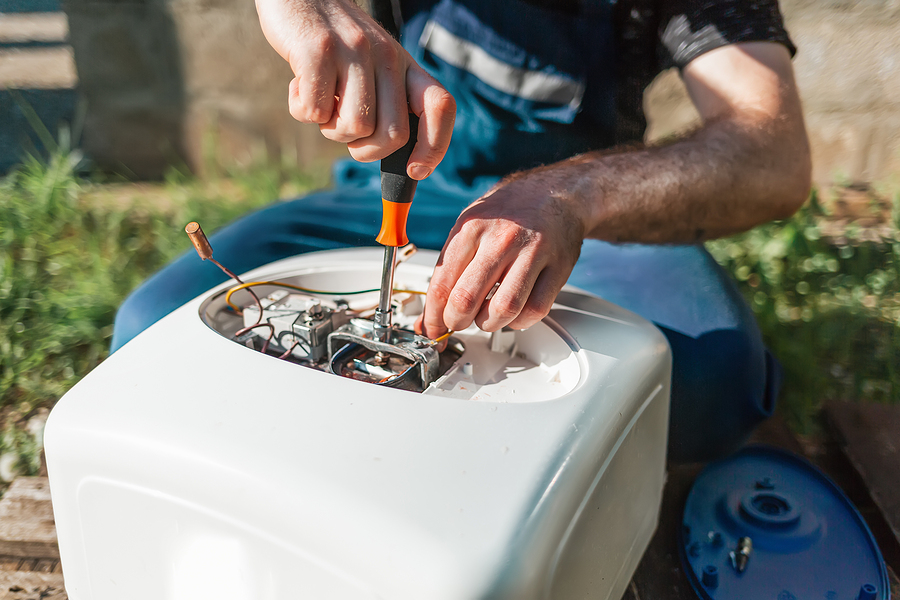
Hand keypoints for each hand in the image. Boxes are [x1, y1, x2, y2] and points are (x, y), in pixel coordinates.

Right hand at [255, 0, 455, 177]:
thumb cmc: (333, 44)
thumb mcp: (372, 67)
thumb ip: (386, 103)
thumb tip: (401, 164)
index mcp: (404, 64)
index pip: (440, 106)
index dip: (434, 147)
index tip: (414, 170)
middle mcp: (386, 56)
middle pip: (393, 134)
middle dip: (365, 150)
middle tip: (345, 132)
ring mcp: (353, 51)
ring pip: (354, 128)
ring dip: (330, 128)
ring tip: (320, 98)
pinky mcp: (318, 51)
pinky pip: (314, 112)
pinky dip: (301, 110)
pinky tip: (299, 85)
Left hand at [416, 168, 591, 338]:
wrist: (555, 193)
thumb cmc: (509, 213)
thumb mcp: (470, 226)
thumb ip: (449, 267)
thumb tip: (432, 314)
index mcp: (472, 228)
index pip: (443, 284)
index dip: (433, 316)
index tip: (433, 328)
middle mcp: (502, 239)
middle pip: (467, 299)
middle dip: (456, 322)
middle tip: (457, 323)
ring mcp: (532, 252)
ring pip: (503, 309)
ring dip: (488, 324)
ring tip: (486, 317)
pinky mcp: (558, 267)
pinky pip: (536, 309)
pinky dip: (520, 321)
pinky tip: (513, 313)